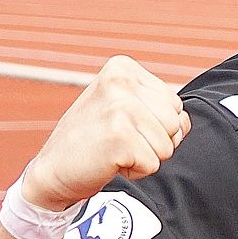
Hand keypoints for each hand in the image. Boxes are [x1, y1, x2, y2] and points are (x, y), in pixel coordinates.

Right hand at [22, 56, 190, 211]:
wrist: (53, 170)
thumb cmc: (94, 140)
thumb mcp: (127, 111)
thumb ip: (162, 109)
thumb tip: (184, 122)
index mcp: (123, 67)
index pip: (175, 104)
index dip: (156, 125)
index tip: (122, 125)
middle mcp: (121, 81)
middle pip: (175, 123)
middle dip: (154, 141)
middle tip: (118, 141)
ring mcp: (119, 107)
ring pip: (168, 146)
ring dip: (145, 157)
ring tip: (114, 150)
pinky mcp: (119, 137)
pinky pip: (153, 164)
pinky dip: (135, 171)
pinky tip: (109, 162)